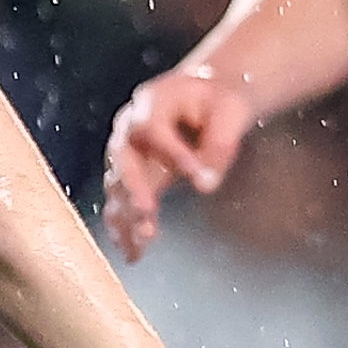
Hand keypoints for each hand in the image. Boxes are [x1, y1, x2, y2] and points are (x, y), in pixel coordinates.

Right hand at [97, 59, 261, 257]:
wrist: (203, 96)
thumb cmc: (217, 100)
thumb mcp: (229, 110)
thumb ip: (220, 143)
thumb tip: (206, 185)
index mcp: (151, 103)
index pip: (154, 130)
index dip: (174, 155)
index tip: (201, 180)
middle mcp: (128, 129)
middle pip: (123, 160)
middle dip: (134, 189)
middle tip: (147, 213)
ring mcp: (125, 155)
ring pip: (118, 186)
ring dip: (128, 214)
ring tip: (143, 241)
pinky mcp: (130, 177)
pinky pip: (120, 204)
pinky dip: (125, 227)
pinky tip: (133, 251)